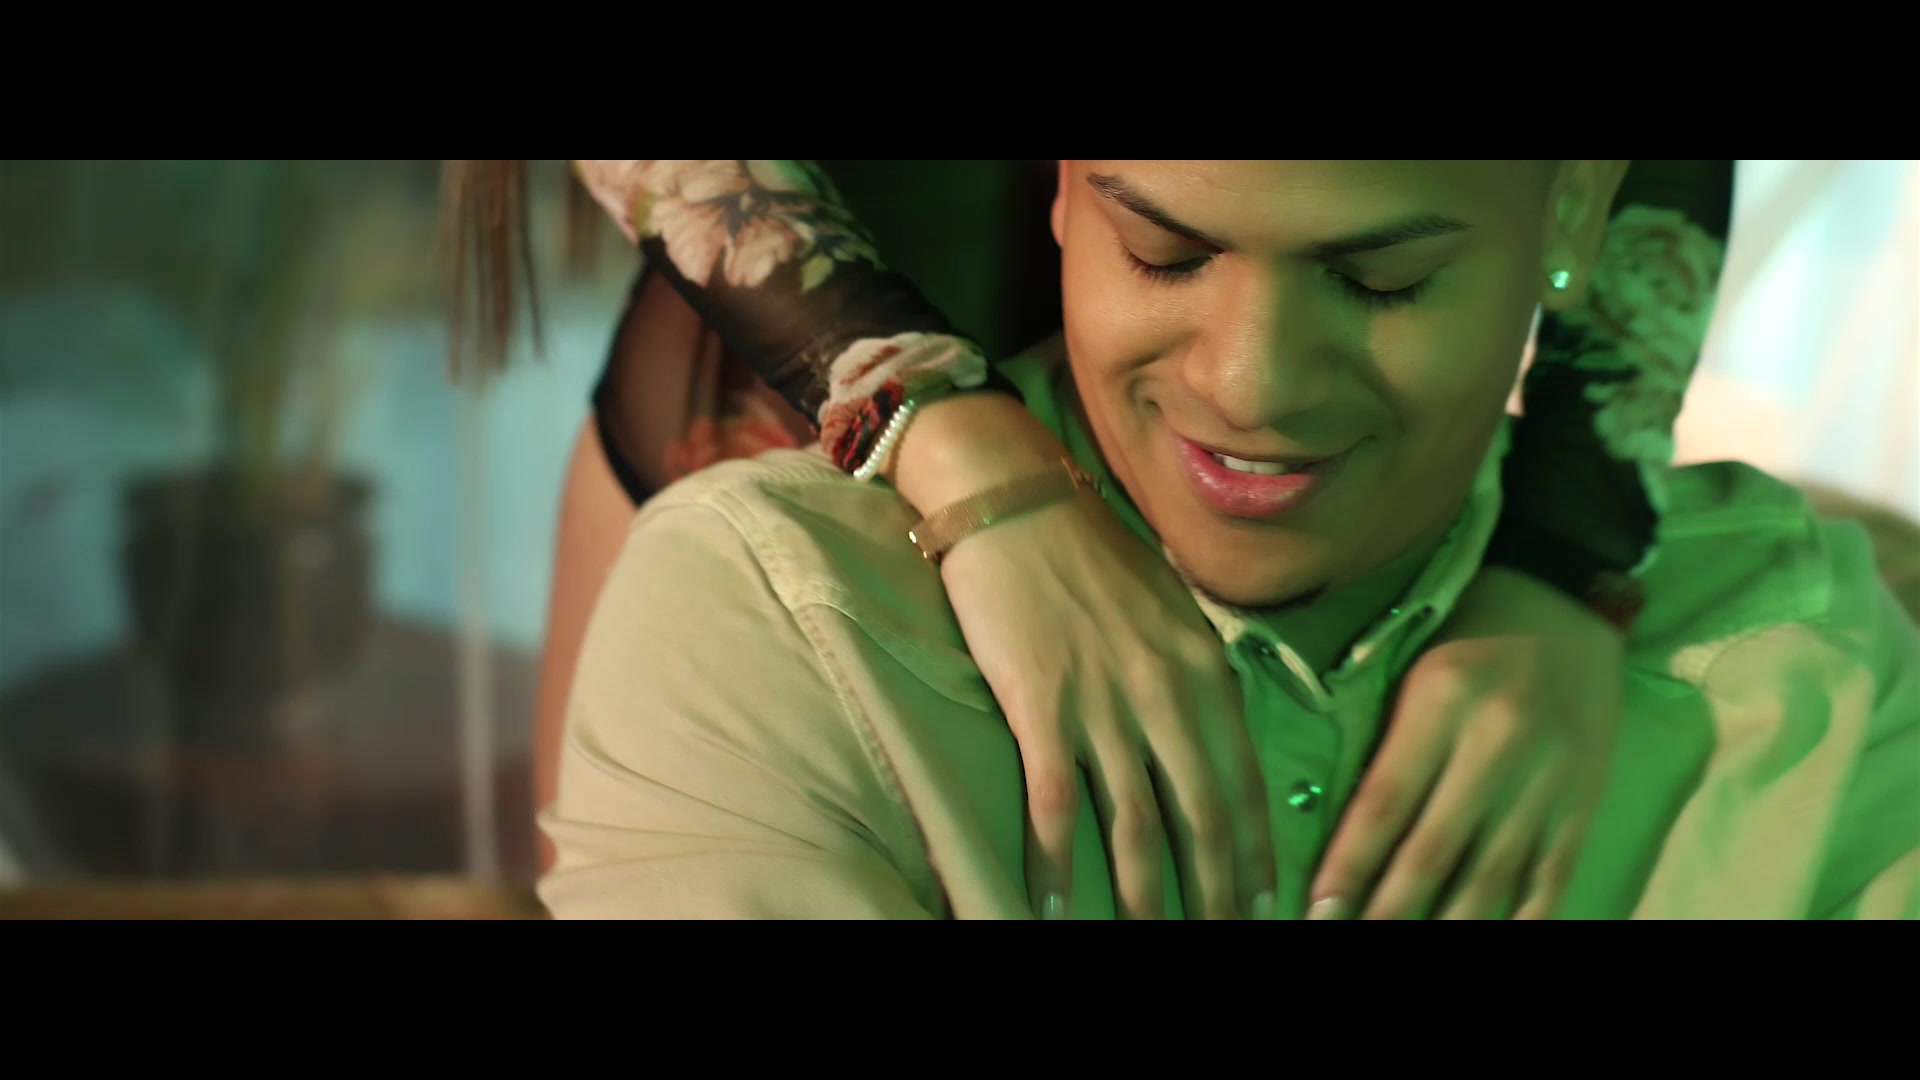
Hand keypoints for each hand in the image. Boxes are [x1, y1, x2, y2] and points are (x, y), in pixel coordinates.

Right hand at [892, 392, 1274, 919]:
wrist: (1013, 499)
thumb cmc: (1087, 553)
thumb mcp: (1167, 611)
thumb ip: (1193, 677)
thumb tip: (1210, 740)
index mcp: (1205, 672)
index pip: (1243, 787)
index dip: (1253, 859)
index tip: (1260, 910)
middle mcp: (1168, 693)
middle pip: (1202, 820)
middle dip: (1213, 895)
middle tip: (1219, 938)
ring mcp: (1105, 701)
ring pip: (1137, 827)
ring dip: (1146, 898)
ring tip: (1151, 942)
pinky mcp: (1041, 702)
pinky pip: (1057, 803)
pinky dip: (1056, 866)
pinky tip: (1051, 909)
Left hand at [1307, 567, 1622, 919]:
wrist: (1568, 600)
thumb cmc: (1470, 630)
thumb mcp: (1416, 674)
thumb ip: (1391, 749)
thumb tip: (1352, 838)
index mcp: (1442, 703)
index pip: (1385, 802)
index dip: (1350, 864)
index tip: (1319, 909)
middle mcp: (1497, 745)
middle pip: (1433, 851)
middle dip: (1387, 909)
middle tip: (1344, 937)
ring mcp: (1548, 779)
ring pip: (1491, 876)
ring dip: (1449, 924)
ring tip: (1410, 945)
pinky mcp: (1584, 800)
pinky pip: (1549, 876)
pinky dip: (1520, 918)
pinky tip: (1489, 934)